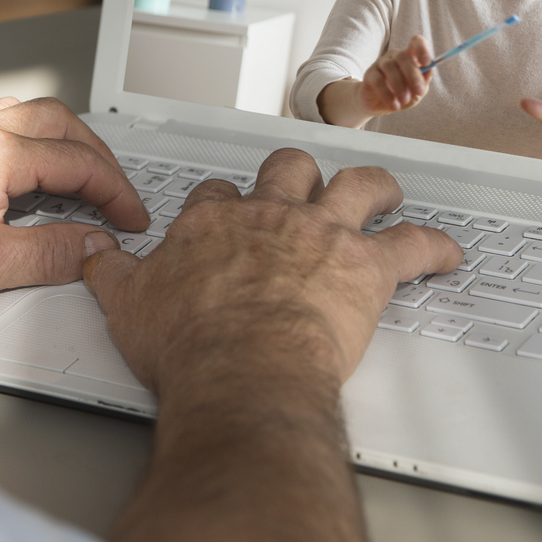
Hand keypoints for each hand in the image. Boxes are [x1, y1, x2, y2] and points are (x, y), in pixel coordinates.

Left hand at [0, 96, 147, 310]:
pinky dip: (26, 142)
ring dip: (61, 141)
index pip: (78, 161)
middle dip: (97, 156)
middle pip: (58, 123)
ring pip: (24, 116)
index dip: (116, 192)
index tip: (131, 217)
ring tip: (79, 174)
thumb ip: (49, 254)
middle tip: (116, 191)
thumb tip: (93, 246)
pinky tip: (20, 171)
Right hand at [82, 148, 459, 394]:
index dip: (226, 201)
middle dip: (299, 172)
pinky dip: (435, 247)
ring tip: (387, 191)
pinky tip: (448, 251)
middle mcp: (270, 218)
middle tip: (306, 180)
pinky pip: (414, 247)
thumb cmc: (191, 345)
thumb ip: (111, 277)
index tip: (228, 210)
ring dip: (376, 187)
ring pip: (358, 188)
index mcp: (213, 224)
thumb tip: (92, 260)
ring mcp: (322, 237)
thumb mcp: (126, 306)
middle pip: (289, 170)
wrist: (241, 372)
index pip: (219, 194)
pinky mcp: (367, 269)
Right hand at [358, 34, 433, 115]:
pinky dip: (387, 94)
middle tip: (419, 91)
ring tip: (404, 101)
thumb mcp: (416, 92)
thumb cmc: (401, 95)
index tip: (427, 63)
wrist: (378, 105)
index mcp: (410, 56)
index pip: (416, 42)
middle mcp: (395, 56)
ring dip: (399, 85)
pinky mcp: (369, 74)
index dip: (422, 49)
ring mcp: (380, 63)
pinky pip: (378, 80)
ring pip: (389, 67)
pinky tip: (394, 106)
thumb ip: (424, 82)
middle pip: (403, 56)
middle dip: (413, 74)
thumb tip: (429, 71)